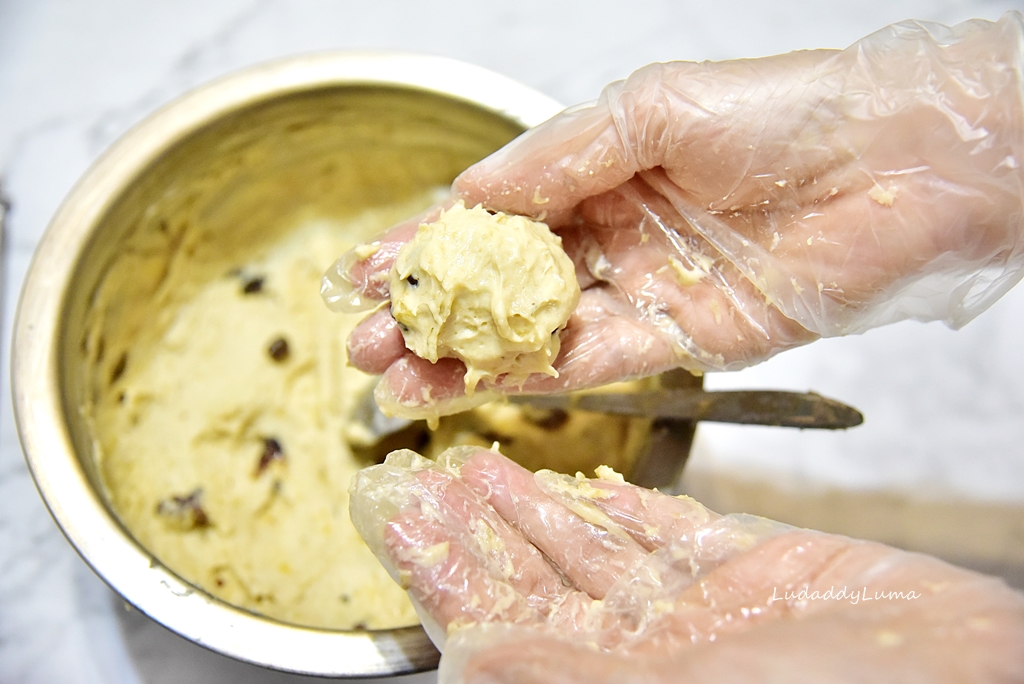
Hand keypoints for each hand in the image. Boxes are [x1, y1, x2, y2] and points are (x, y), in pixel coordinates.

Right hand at [331, 14, 1023, 415]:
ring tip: (401, 380)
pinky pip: (600, 360)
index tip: (368, 271)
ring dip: (468, 358)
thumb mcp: (653, 107)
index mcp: (601, 169)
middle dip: (432, 313)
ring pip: (538, 332)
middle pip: (503, 284)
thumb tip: (472, 189)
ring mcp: (645, 288)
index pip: (495, 216)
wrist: (897, 166)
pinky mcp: (685, 339)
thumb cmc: (784, 112)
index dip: (429, 245)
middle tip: (367, 343)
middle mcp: (615, 232)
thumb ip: (560, 156)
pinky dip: (540, 374)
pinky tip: (482, 384)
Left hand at [350, 448, 1023, 683]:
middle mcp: (642, 654)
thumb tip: (462, 658)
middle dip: (476, 524)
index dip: (438, 567)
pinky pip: (675, 533)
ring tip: (481, 462)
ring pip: (593, 548)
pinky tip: (595, 485)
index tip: (394, 511)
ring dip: (536, 505)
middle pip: (533, 578)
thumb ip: (559, 674)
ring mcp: (700, 614)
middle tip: (426, 470)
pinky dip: (632, 506)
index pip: (492, 624)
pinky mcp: (760, 571)